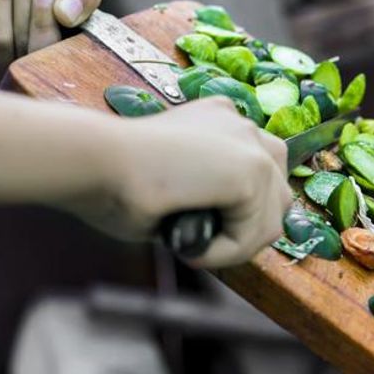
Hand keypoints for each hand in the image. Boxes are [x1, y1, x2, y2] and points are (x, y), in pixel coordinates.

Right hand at [71, 98, 292, 267]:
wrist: (96, 161)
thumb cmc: (112, 178)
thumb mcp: (172, 183)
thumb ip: (209, 198)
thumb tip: (228, 232)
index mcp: (220, 119)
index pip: (259, 173)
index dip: (240, 212)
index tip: (203, 231)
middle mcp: (241, 124)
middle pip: (276, 195)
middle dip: (248, 231)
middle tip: (205, 247)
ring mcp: (250, 145)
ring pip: (268, 222)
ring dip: (232, 248)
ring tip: (192, 250)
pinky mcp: (252, 170)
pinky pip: (252, 235)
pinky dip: (222, 254)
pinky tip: (189, 245)